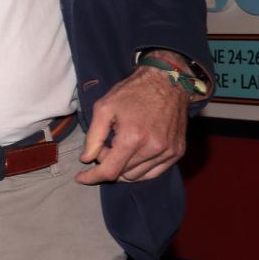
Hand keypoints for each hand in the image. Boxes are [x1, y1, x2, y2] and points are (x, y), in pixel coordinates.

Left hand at [77, 67, 189, 184]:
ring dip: (123, 168)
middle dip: (107, 164)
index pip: (110, 171)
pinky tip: (133, 155)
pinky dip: (140, 170)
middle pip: (122, 174)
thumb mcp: (104, 108)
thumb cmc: (133, 92)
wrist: (167, 81)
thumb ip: (93, 137)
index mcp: (133, 138)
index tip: (80, 178)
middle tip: (104, 146)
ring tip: (119, 147)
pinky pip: (154, 173)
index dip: (92, 177)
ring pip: (137, 176)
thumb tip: (86, 159)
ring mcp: (168, 152)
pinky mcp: (177, 152)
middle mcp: (153, 149)